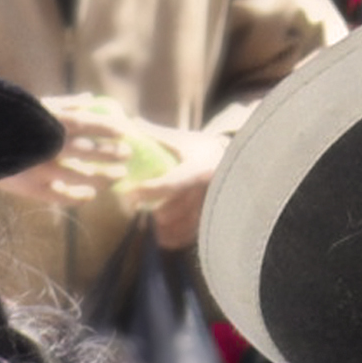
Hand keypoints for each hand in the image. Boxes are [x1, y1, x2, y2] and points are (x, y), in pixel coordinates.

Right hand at [0, 95, 136, 210]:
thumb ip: (64, 104)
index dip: (106, 129)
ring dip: (102, 177)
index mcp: (47, 123)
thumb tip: (89, 99)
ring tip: (118, 176)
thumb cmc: (8, 120)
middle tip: (127, 155)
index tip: (124, 132)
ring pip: (79, 177)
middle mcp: (47, 146)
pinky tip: (90, 194)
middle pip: (87, 151)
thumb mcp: (34, 106)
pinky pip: (61, 196)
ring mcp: (40, 169)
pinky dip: (78, 196)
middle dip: (110, 153)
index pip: (85, 124)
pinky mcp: (31, 189)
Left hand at [126, 127, 225, 250]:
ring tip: (150, 226)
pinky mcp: (214, 218)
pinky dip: (177, 238)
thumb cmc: (200, 149)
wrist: (231, 161)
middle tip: (135, 211)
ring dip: (165, 228)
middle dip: (157, 213)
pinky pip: (194, 233)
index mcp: (200, 167)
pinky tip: (162, 239)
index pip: (171, 184)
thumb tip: (130, 123)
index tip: (130, 194)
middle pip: (178, 208)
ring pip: (186, 224)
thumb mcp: (182, 139)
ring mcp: (213, 205)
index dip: (149, 191)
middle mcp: (209, 189)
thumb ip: (156, 135)